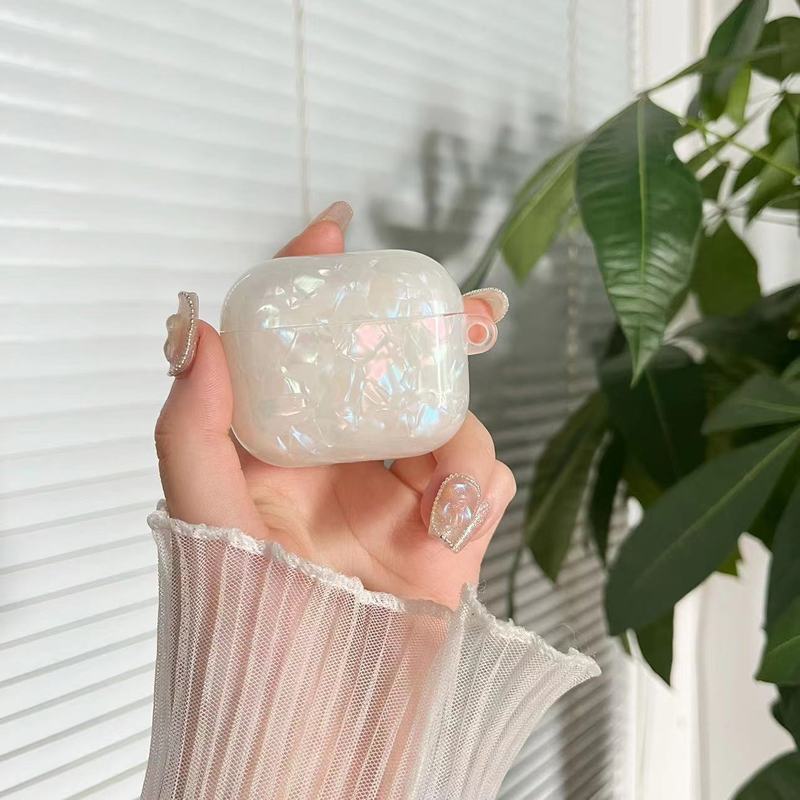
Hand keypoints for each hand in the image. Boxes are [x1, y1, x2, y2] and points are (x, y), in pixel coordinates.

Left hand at [155, 204, 515, 608]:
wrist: (317, 716)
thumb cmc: (247, 624)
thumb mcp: (204, 518)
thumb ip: (190, 426)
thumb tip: (192, 329)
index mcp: (278, 445)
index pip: (297, 343)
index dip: (313, 280)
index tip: (335, 228)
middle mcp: (340, 459)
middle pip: (390, 364)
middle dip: (431, 328)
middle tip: (466, 310)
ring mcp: (397, 492)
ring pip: (449, 415)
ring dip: (459, 427)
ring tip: (443, 477)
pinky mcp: (447, 529)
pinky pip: (482, 476)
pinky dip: (475, 483)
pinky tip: (449, 520)